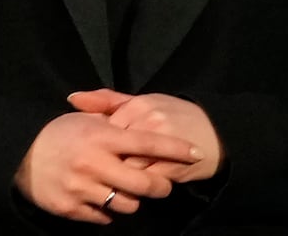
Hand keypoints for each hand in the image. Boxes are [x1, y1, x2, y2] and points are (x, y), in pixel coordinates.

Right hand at [14, 111, 195, 222]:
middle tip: (163, 184)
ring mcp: (83, 189)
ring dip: (132, 200)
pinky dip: (107, 211)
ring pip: (126, 205)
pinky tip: (103, 199)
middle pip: (144, 183)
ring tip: (127, 192)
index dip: (175, 148)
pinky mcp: (72, 209)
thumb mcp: (85, 119)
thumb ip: (114, 121)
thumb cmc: (58, 133)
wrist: (20, 156)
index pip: (148, 142)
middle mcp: (95, 163)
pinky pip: (103, 218)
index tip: (195, 152)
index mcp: (102, 137)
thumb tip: (142, 124)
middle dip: (160, 186)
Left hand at [68, 90, 222, 181]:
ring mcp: (161, 146)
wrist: (215, 132)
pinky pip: (145, 183)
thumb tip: (72, 99)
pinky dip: (139, 188)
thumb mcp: (142, 102)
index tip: (99, 152)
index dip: (99, 145)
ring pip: (128, 170)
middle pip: (114, 151)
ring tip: (120, 181)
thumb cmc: (174, 115)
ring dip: (122, 179)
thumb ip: (107, 100)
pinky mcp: (171, 167)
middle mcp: (149, 123)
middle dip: (107, 164)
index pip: (105, 129)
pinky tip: (138, 187)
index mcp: (139, 105)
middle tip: (102, 171)